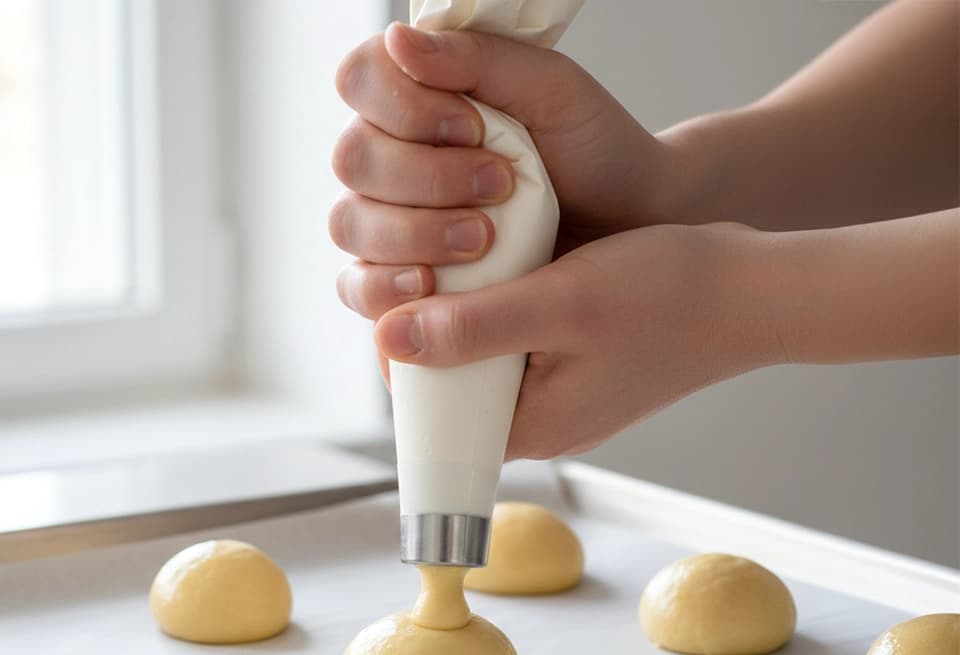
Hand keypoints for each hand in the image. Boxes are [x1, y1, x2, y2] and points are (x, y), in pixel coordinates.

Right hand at [329, 22, 671, 315]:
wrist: (632, 225)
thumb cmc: (594, 150)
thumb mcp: (551, 89)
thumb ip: (477, 60)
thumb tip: (398, 40)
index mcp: (416, 94)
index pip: (360, 82)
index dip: (405, 108)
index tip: (474, 127)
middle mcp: (389, 155)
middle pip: (353, 159)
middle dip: (425, 176)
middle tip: (499, 185)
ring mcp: (387, 220)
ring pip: (350, 223)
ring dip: (414, 232)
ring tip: (484, 239)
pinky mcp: (398, 279)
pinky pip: (357, 287)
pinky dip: (383, 287)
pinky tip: (429, 286)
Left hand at [368, 222, 780, 458]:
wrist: (756, 290)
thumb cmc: (671, 296)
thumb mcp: (561, 304)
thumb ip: (474, 327)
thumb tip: (390, 341)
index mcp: (530, 428)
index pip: (433, 413)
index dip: (404, 358)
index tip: (401, 293)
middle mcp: (540, 422)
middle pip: (453, 385)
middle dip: (434, 326)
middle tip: (436, 261)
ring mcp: (560, 395)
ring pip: (483, 358)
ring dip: (468, 309)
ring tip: (471, 254)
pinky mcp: (576, 365)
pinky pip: (516, 341)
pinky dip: (503, 303)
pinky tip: (506, 260)